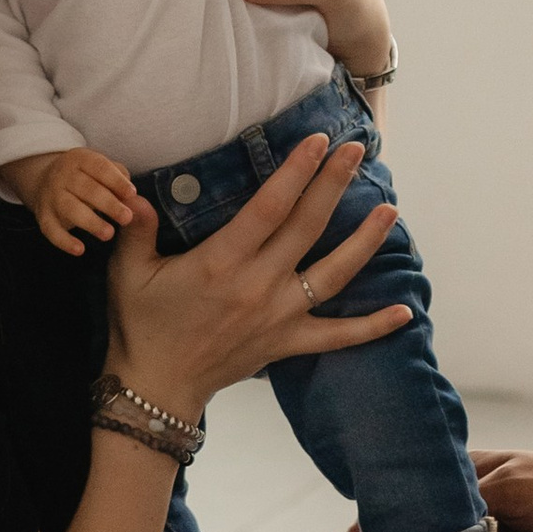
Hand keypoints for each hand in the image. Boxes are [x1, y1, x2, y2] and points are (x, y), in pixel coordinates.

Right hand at [12, 147, 139, 255]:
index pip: (99, 167)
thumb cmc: (86, 176)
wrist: (44, 180)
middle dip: (108, 204)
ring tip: (109, 234)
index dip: (116, 181)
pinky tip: (80, 250)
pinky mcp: (43, 216)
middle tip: (127, 218)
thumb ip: (119, 178)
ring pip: (70, 209)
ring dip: (90, 222)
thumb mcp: (101, 169)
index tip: (132, 194)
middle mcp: (62, 175)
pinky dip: (64, 241)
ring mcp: (50, 196)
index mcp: (80, 159)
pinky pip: (51, 230)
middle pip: (87, 189)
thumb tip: (133, 199)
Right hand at [106, 132, 408, 419]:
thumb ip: (136, 229)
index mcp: (220, 264)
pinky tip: (404, 313)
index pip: (269, 208)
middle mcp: (257, 287)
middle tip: (357, 150)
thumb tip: (133, 192)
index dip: (296, 172)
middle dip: (333, 184)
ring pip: (332, 274)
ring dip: (364, 242)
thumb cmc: (141, 325)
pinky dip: (372, 327)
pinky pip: (337, 336)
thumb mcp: (128, 272)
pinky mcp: (287, 343)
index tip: (317, 142)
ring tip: (390, 210)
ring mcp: (278, 317)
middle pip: (307, 227)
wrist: (156, 389)